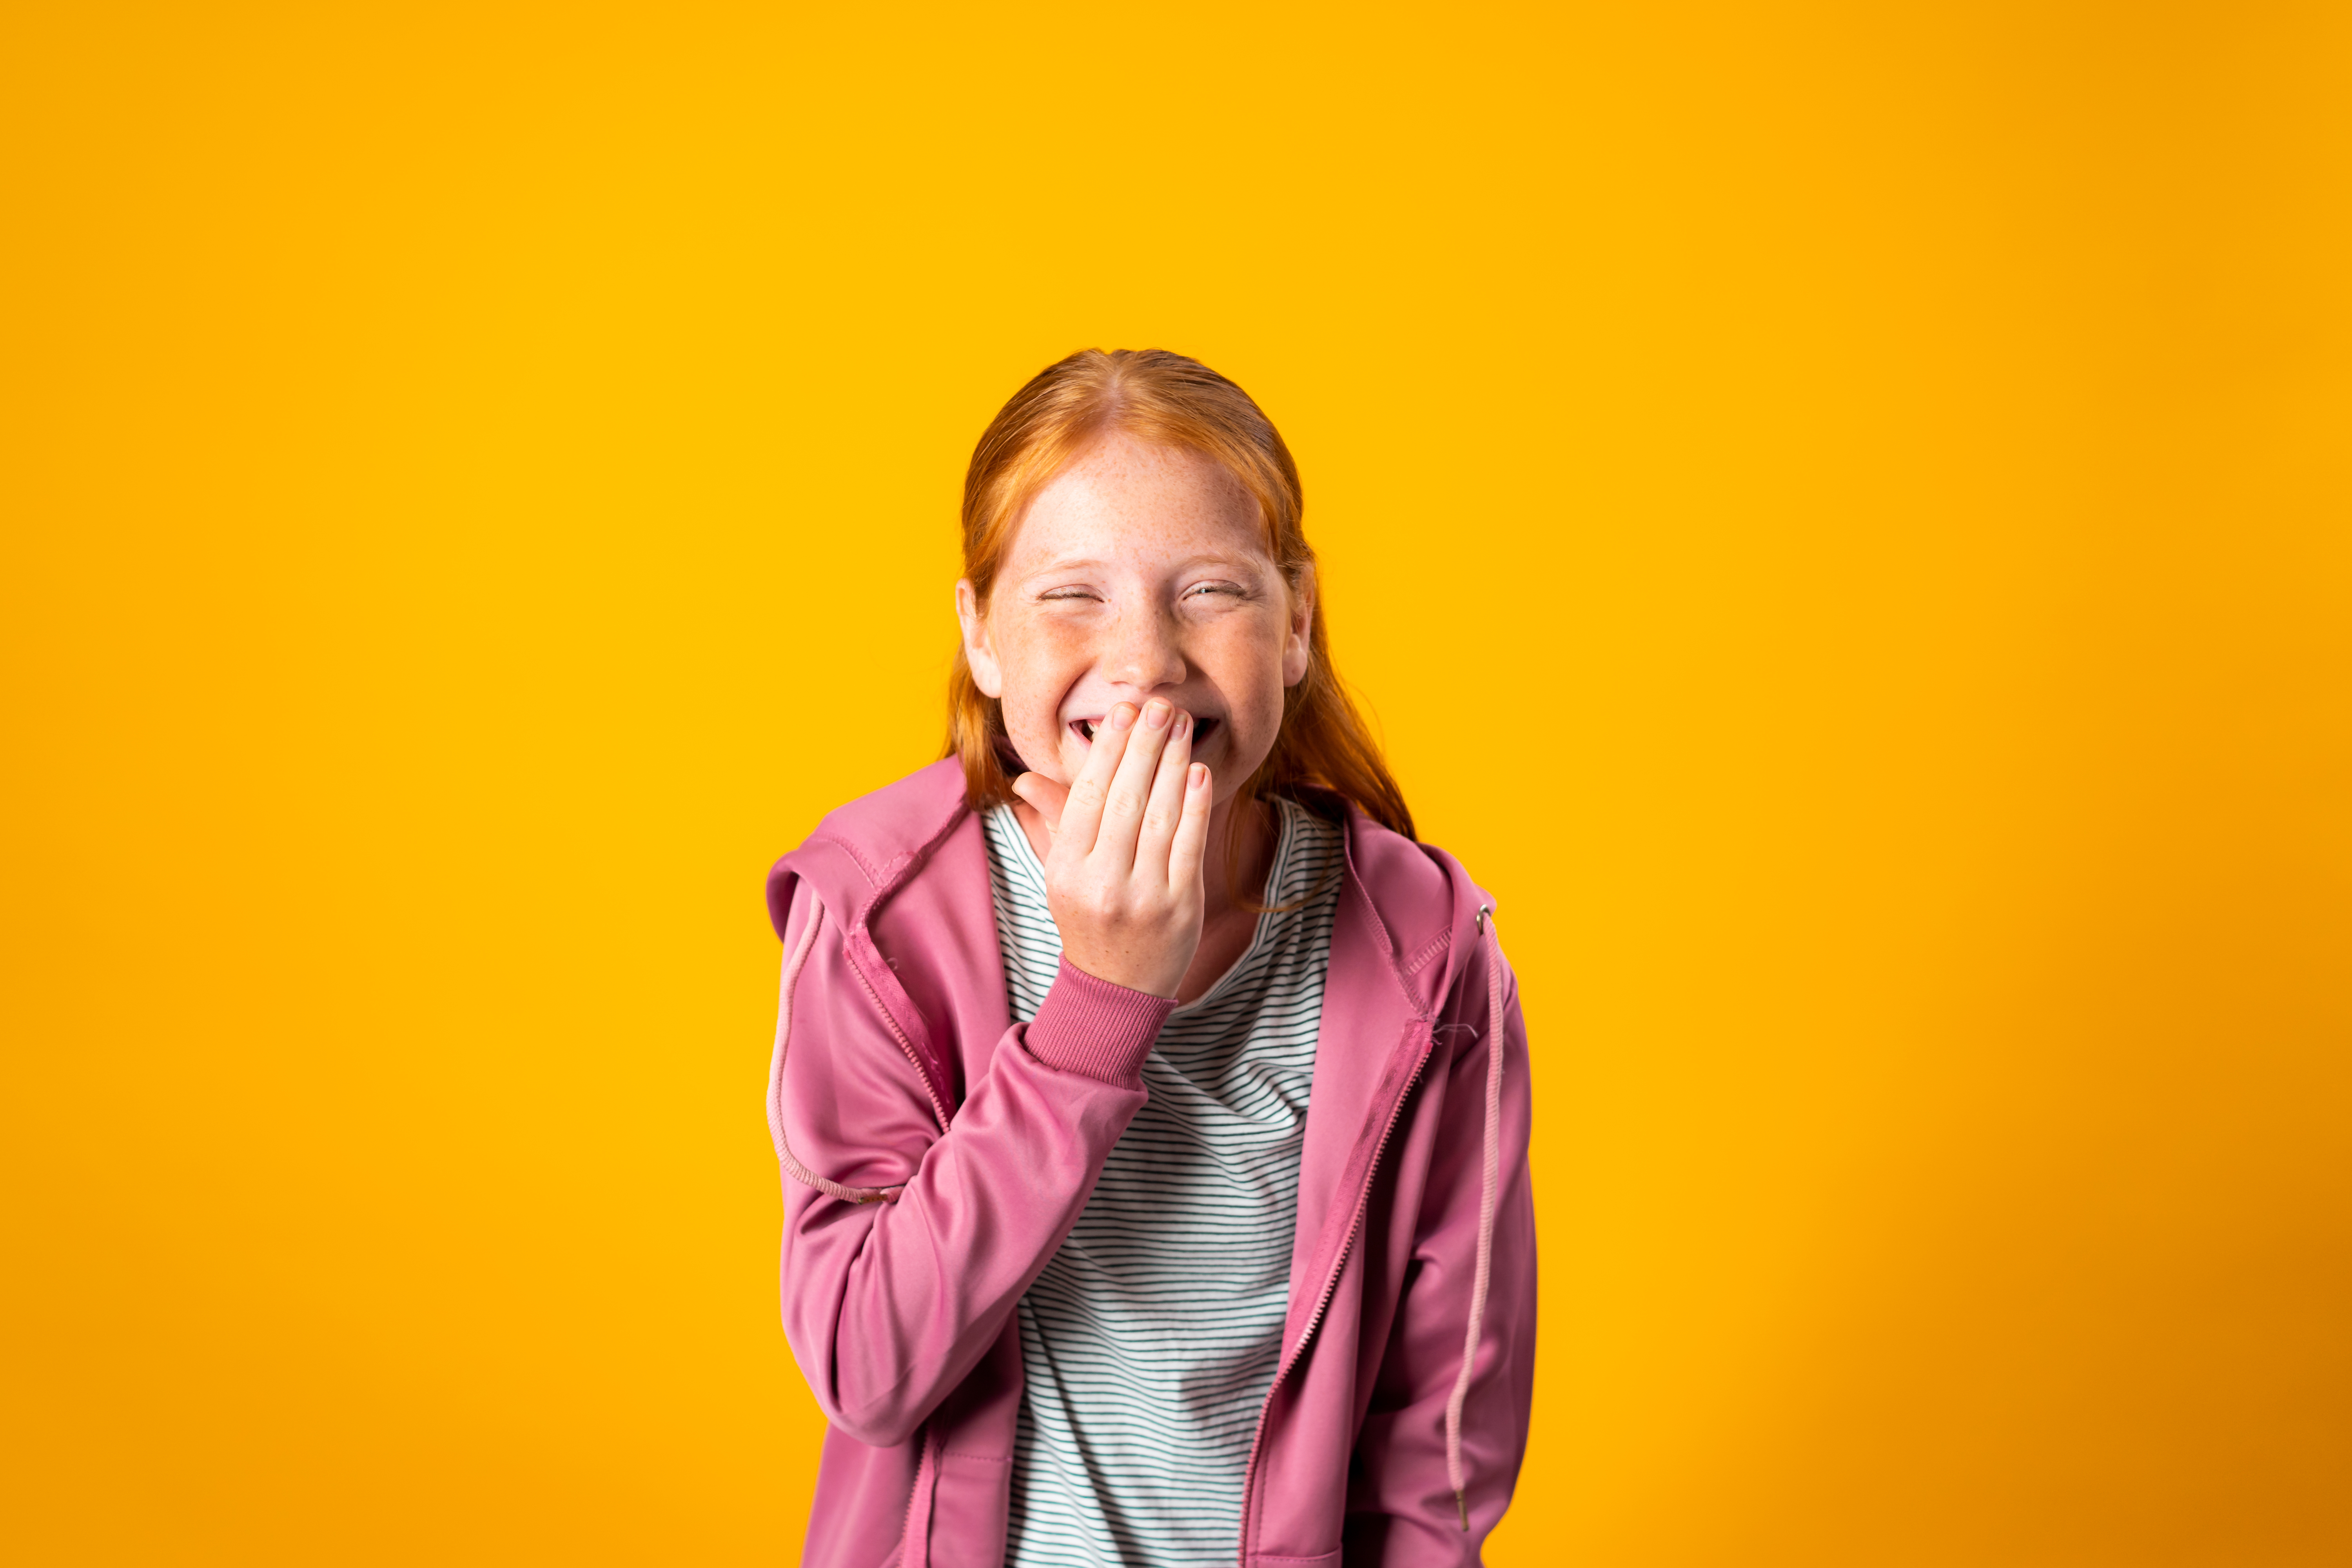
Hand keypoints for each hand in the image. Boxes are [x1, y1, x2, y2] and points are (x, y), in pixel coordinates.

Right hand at [1010, 698, 1212, 998]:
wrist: (1117, 988)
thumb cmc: (1089, 918)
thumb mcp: (1062, 873)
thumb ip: (1054, 821)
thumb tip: (1025, 778)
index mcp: (1067, 869)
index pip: (1088, 797)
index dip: (1106, 750)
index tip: (1121, 711)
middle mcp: (1102, 881)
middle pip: (1125, 800)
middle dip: (1143, 746)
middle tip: (1159, 705)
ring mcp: (1144, 895)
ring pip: (1159, 817)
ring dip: (1172, 764)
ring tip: (1181, 725)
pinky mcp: (1181, 907)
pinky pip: (1189, 845)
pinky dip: (1195, 805)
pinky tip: (1198, 771)